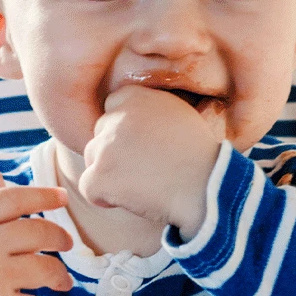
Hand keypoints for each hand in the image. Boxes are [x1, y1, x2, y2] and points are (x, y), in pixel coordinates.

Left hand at [79, 85, 219, 238]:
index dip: (124, 130)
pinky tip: (131, 198)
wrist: (207, 188)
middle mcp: (117, 116)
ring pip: (92, 159)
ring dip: (109, 174)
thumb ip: (152, 111)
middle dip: (114, 152)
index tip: (142, 145)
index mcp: (137, 96)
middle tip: (143, 168)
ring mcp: (106, 146)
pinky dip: (103, 198)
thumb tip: (137, 119)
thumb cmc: (201, 157)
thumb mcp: (180, 115)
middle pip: (99, 134)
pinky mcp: (101, 175)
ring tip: (142, 184)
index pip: (112, 107)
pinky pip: (88, 187)